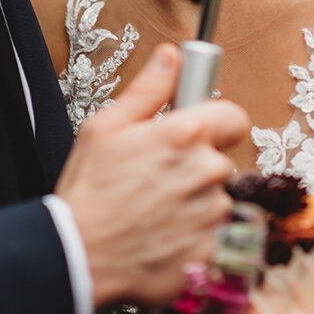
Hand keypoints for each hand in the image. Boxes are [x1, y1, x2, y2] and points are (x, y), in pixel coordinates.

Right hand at [55, 44, 246, 308]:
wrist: (79, 257)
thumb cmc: (89, 193)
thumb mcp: (105, 128)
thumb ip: (148, 89)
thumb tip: (171, 57)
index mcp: (186, 135)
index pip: (233, 117)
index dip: (216, 123)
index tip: (200, 133)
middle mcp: (207, 171)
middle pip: (220, 161)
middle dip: (196, 167)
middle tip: (158, 179)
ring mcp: (213, 214)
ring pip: (217, 200)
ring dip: (195, 204)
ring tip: (155, 211)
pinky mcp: (213, 250)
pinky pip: (215, 237)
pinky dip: (194, 237)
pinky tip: (163, 236)